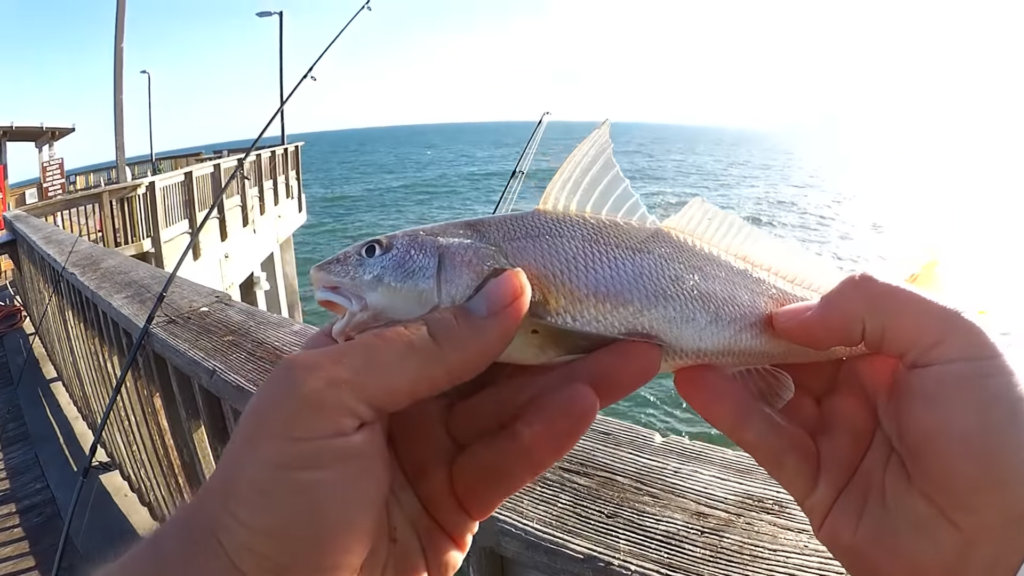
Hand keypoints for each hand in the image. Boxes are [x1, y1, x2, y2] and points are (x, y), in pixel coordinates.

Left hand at [100, 269, 660, 575]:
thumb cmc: (269, 492)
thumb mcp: (329, 397)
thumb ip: (420, 345)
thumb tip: (505, 290)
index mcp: (363, 357)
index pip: (446, 310)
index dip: (503, 289)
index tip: (562, 267)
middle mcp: (403, 398)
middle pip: (492, 357)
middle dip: (555, 332)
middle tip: (620, 307)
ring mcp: (433, 453)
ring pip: (512, 407)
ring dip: (572, 380)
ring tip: (634, 351)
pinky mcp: (458, 506)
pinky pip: (509, 460)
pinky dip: (548, 433)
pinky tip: (586, 403)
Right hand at [674, 274, 1023, 575]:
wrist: (996, 544)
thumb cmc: (993, 436)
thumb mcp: (952, 343)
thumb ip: (873, 306)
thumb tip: (791, 316)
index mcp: (894, 350)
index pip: (828, 313)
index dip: (786, 297)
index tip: (742, 280)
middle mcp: (859, 387)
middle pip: (789, 350)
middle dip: (745, 329)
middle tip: (699, 305)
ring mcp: (833, 433)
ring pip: (768, 391)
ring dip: (727, 367)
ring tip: (687, 339)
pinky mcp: (811, 479)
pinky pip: (764, 438)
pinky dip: (727, 410)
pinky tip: (697, 382)